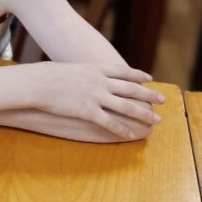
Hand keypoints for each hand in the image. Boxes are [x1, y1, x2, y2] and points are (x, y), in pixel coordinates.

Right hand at [27, 61, 163, 139]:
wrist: (38, 83)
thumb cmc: (48, 75)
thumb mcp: (70, 67)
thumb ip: (83, 71)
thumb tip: (86, 73)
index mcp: (96, 69)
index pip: (123, 72)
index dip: (138, 75)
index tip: (149, 78)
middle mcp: (100, 82)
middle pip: (131, 89)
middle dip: (149, 95)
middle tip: (163, 100)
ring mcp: (95, 96)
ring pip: (126, 106)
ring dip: (143, 114)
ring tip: (156, 120)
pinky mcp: (88, 111)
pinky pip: (109, 122)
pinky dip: (122, 129)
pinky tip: (130, 135)